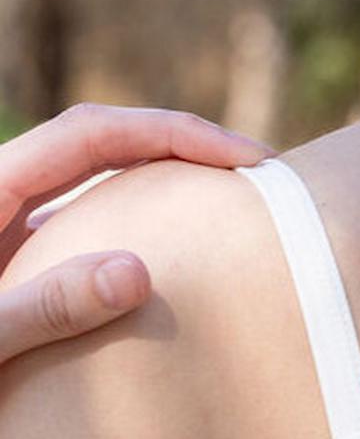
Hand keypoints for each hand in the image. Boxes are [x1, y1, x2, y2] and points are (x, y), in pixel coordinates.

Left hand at [0, 103, 274, 363]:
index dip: (174, 133)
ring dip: (161, 177)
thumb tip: (137, 274)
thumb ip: (45, 307)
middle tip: (255, 170)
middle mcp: (1, 190)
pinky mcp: (9, 258)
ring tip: (225, 200)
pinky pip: (78, 219)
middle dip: (181, 144)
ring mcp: (4, 224)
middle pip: (103, 141)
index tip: (245, 157)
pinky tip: (168, 252)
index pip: (92, 131)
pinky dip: (133, 220)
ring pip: (92, 176)